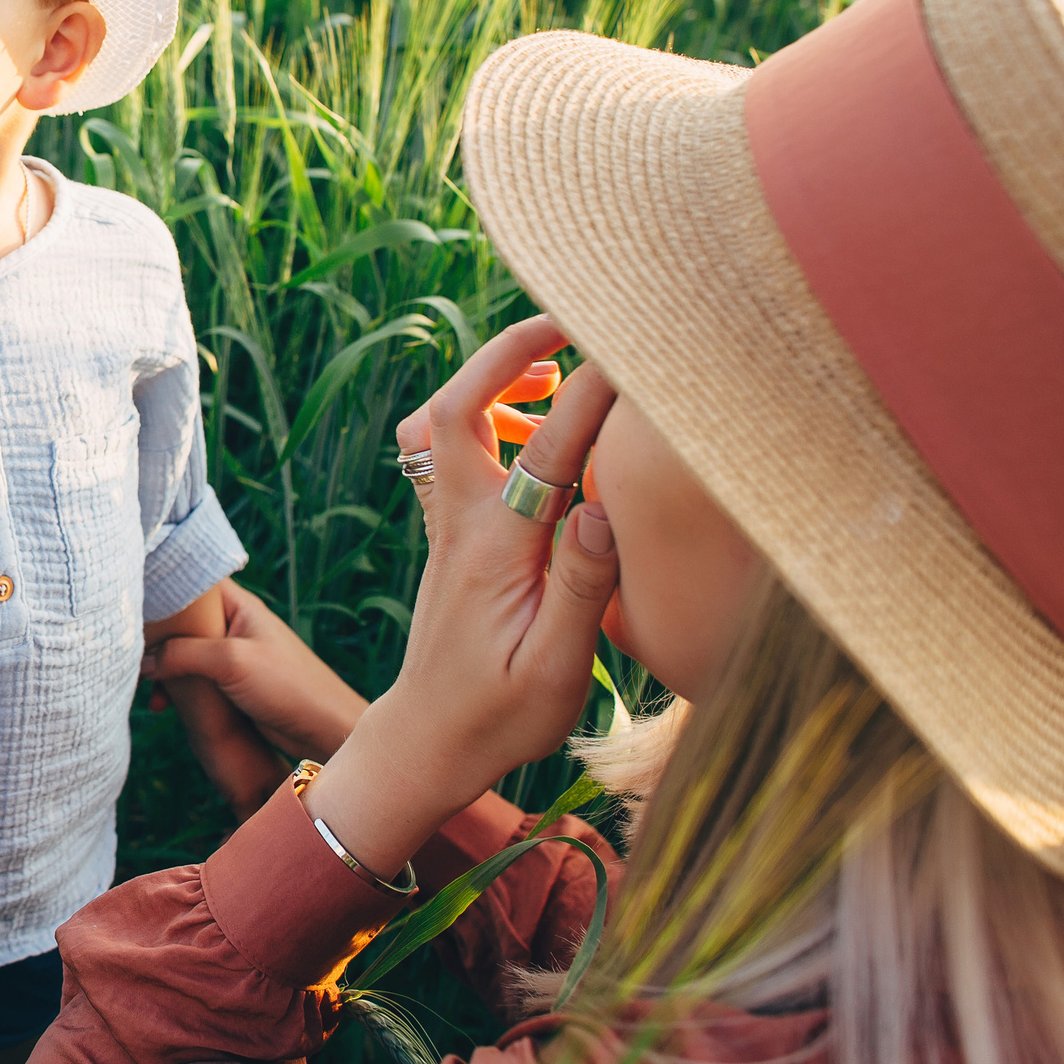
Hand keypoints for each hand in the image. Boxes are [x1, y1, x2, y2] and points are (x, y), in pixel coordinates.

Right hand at [141, 581, 368, 761]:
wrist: (322, 729)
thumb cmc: (288, 685)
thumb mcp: (231, 662)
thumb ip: (183, 655)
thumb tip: (143, 661)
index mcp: (238, 606)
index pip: (190, 583)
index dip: (160, 589)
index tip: (130, 602)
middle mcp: (232, 626)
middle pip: (180, 621)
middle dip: (153, 638)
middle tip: (129, 654)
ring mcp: (231, 656)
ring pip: (182, 654)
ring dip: (161, 670)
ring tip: (144, 688)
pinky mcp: (229, 685)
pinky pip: (191, 680)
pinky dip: (174, 690)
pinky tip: (161, 707)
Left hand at [303, 316, 620, 876]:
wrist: (426, 744)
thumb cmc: (499, 717)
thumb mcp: (554, 668)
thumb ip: (581, 586)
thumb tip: (599, 506)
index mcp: (495, 550)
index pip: (547, 449)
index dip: (592, 392)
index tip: (637, 352)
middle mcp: (462, 523)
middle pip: (456, 407)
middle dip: (507, 352)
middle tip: (568, 320)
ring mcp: (448, 525)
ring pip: (441, 423)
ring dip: (488, 380)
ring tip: (553, 367)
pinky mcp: (450, 535)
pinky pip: (446, 452)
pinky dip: (480, 417)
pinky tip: (530, 427)